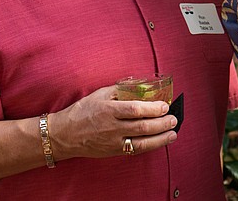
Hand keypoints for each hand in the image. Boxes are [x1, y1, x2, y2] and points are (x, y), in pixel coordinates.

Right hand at [49, 85, 177, 159]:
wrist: (64, 134)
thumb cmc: (83, 111)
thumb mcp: (100, 94)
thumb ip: (120, 90)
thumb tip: (142, 85)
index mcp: (108, 109)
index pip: (135, 110)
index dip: (153, 108)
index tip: (164, 105)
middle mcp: (111, 127)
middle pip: (142, 127)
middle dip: (162, 123)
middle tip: (173, 119)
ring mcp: (112, 142)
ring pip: (141, 142)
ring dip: (160, 138)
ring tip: (173, 132)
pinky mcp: (113, 152)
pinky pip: (135, 150)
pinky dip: (150, 146)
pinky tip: (160, 141)